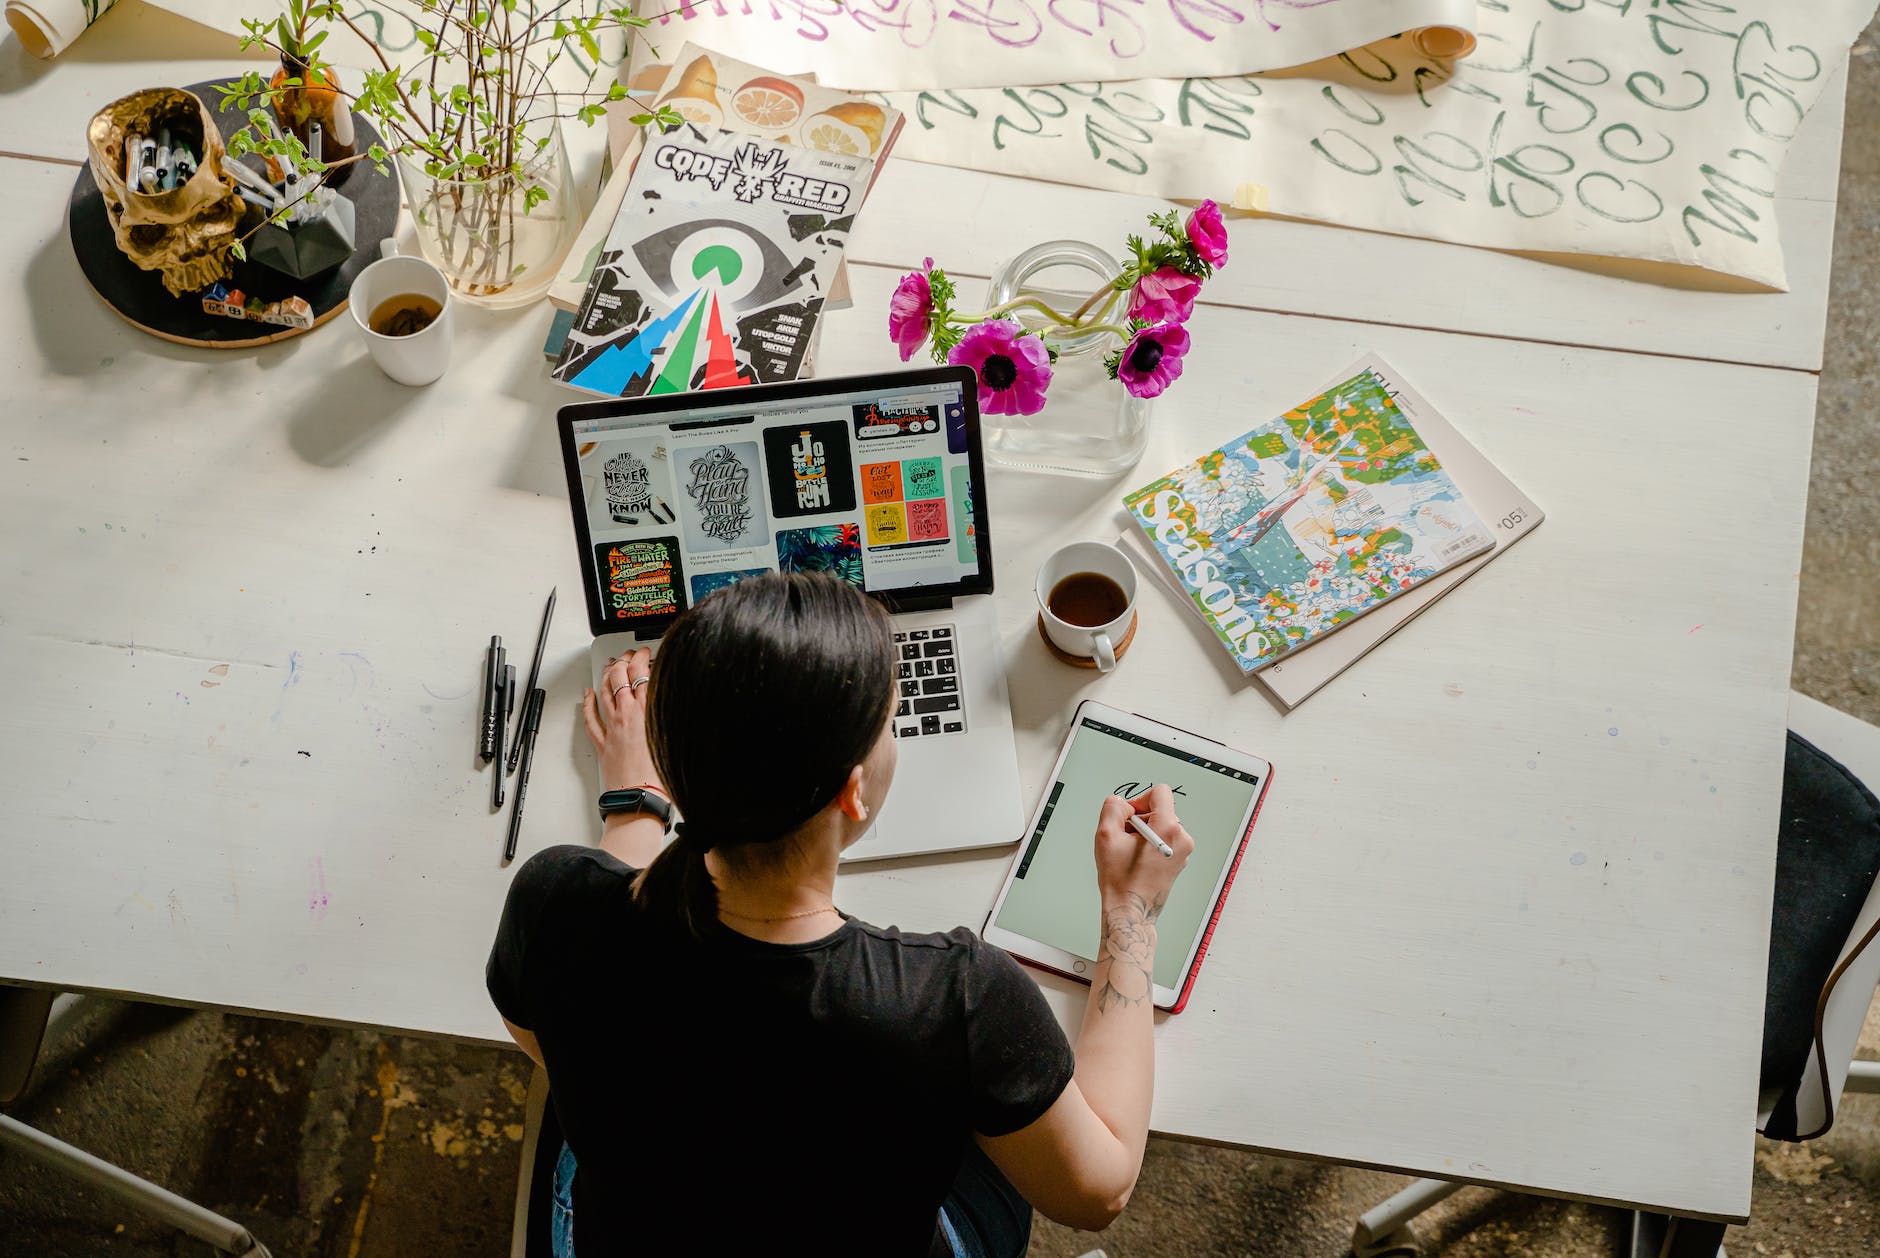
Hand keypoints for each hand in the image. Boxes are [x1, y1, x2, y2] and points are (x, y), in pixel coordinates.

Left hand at [582, 650, 662, 795]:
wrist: (642, 797)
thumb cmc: (661, 775)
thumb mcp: (676, 736)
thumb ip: (672, 713)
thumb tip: (674, 698)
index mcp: (648, 711)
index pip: (642, 672)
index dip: (642, 657)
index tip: (645, 653)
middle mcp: (627, 715)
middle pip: (620, 677)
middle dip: (624, 660)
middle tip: (629, 655)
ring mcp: (612, 728)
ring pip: (604, 692)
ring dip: (607, 675)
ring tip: (611, 665)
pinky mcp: (603, 742)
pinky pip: (591, 717)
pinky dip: (588, 702)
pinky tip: (589, 694)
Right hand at [1092, 784, 1193, 917]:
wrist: (1130, 910)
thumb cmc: (1121, 879)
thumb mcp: (1106, 835)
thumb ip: (1113, 807)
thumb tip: (1122, 803)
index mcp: (1168, 828)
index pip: (1160, 792)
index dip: (1139, 799)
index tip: (1129, 816)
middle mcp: (1182, 838)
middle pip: (1160, 809)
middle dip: (1140, 819)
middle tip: (1125, 838)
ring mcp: (1183, 851)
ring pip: (1161, 824)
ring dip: (1144, 832)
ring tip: (1131, 852)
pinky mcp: (1179, 859)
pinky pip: (1165, 839)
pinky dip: (1150, 843)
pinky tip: (1138, 859)